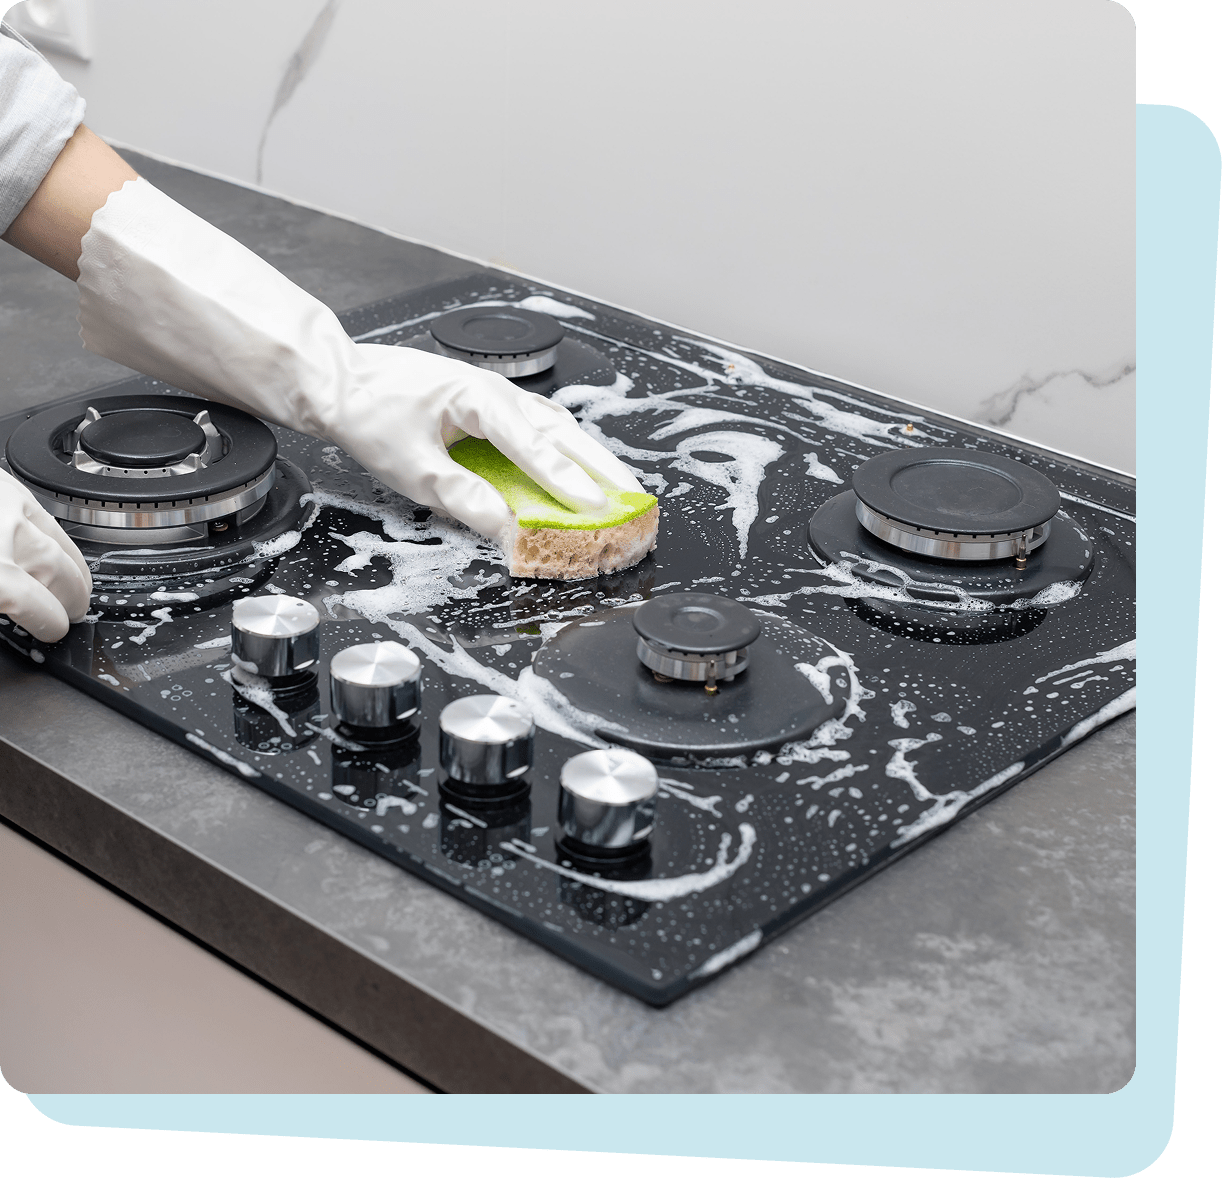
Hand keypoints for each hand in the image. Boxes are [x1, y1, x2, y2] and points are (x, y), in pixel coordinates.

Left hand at [0, 468, 92, 641]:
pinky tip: (50, 546)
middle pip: (58, 572)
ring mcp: (5, 503)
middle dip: (71, 596)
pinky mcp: (3, 484)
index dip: (53, 624)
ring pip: (58, 540)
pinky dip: (52, 534)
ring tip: (72, 584)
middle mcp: (4, 533)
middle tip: (70, 611)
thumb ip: (1, 600)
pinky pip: (42, 512)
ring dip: (71, 566)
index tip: (53, 630)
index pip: (44, 609)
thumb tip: (16, 612)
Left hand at [326, 343, 642, 534]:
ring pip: (556, 428)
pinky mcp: (491, 407)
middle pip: (562, 431)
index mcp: (477, 398)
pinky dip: (564, 452)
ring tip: (620, 487)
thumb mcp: (412, 468)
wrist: (342, 382)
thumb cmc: (370, 413)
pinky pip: (539, 430)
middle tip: (634, 498)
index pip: (534, 445)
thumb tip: (508, 530)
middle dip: (602, 467)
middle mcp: (496, 392)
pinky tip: (578, 468)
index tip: (596, 508)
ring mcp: (497, 397)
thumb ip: (465, 499)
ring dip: (590, 458)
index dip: (567, 481)